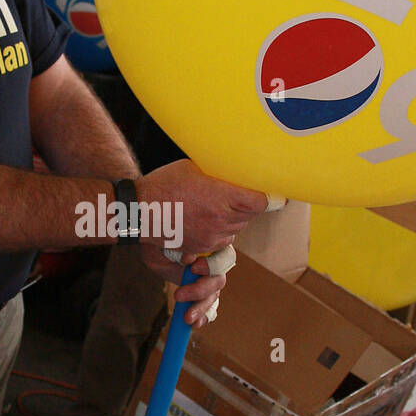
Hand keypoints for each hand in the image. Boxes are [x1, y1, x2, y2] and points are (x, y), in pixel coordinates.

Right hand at [137, 159, 268, 258]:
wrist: (139, 210)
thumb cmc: (165, 184)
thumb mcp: (195, 168)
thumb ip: (220, 173)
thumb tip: (237, 170)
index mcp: (222, 198)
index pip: (261, 203)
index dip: (270, 198)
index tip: (276, 193)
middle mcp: (220, 220)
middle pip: (250, 216)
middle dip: (248, 206)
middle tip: (240, 194)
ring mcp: (211, 237)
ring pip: (236, 230)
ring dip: (233, 219)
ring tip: (217, 205)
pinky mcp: (201, 247)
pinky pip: (220, 240)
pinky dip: (218, 231)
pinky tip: (205, 218)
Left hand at [138, 242, 226, 326]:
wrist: (154, 244)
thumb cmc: (163, 237)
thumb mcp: (169, 237)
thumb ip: (181, 245)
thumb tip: (189, 258)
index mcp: (214, 245)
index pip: (224, 257)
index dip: (211, 265)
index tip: (192, 268)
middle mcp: (215, 263)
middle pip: (218, 280)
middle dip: (200, 291)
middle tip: (179, 295)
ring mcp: (209, 279)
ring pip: (212, 296)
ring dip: (200, 308)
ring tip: (186, 318)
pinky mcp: (202, 293)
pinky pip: (208, 307)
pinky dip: (202, 317)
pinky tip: (194, 324)